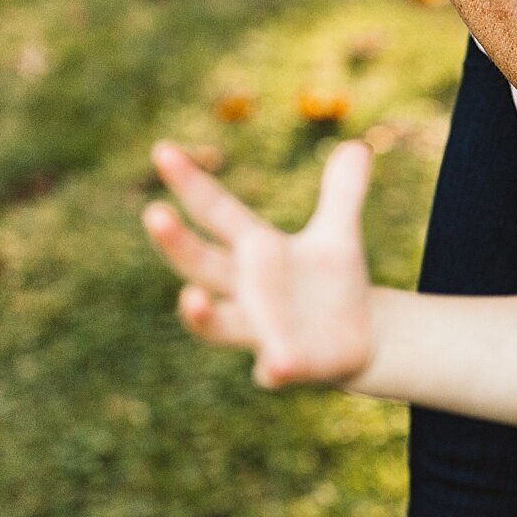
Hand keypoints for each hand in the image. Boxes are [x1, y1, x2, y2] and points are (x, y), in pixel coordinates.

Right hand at [144, 141, 374, 387]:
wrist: (362, 339)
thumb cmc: (332, 285)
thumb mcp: (339, 236)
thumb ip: (343, 194)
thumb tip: (359, 146)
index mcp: (257, 251)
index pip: (217, 212)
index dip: (191, 184)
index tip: (163, 149)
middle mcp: (247, 290)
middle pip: (201, 265)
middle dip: (176, 244)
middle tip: (154, 214)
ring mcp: (262, 329)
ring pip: (218, 326)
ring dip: (200, 315)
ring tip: (191, 297)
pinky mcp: (287, 364)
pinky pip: (273, 370)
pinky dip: (273, 368)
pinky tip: (278, 364)